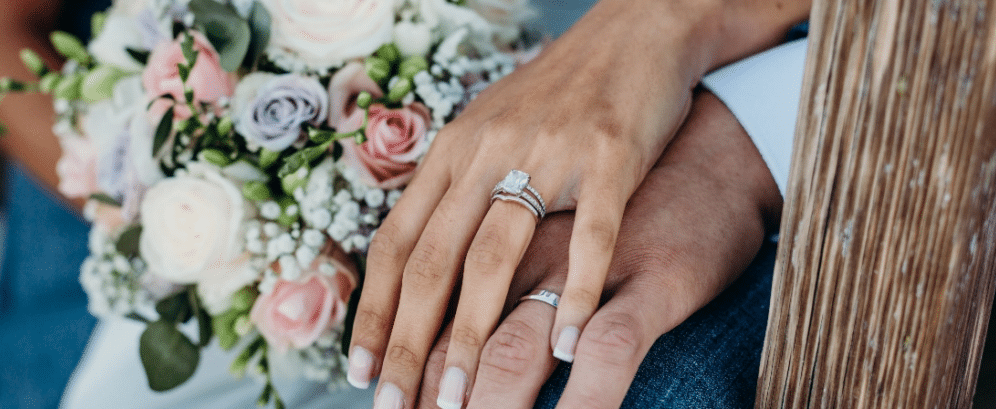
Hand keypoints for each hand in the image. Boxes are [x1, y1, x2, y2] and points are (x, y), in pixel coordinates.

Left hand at [348, 0, 731, 406]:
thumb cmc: (561, 92)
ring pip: (494, 256)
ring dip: (472, 334)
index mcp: (453, 150)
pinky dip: (572, 296)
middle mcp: (487, 150)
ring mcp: (548, 153)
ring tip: (460, 397)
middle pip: (433, 261)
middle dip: (407, 341)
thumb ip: (454, 188)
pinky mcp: (611, 156)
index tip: (358, 369)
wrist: (637, 31)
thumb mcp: (490, 129)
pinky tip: (562, 348)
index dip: (372, 310)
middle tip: (396, 405)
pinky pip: (589, 237)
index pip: (396, 242)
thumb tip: (417, 259)